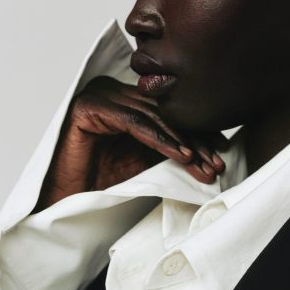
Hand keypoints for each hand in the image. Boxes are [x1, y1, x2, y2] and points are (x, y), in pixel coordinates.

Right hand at [33, 75, 226, 211]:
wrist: (70, 198)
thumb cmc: (103, 181)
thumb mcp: (147, 161)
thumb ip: (171, 147)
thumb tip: (209, 150)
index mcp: (126, 99)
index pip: (169, 113)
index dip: (197, 136)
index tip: (219, 158)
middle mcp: (113, 91)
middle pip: (164, 113)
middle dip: (194, 141)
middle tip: (216, 164)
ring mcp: (99, 95)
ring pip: (151, 116)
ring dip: (182, 142)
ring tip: (201, 163)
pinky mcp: (88, 107)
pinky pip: (133, 122)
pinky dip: (159, 139)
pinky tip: (180, 155)